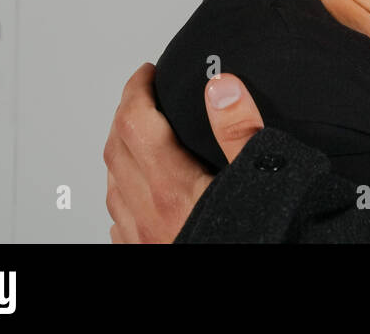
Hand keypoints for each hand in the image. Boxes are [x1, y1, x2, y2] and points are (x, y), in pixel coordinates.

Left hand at [104, 63, 265, 242]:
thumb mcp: (258, 178)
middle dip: (125, 113)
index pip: (134, 122)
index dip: (136, 90)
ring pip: (112, 183)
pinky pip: (119, 216)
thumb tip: (221, 87)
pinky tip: (139, 190)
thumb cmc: (252, 239)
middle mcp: (146, 212)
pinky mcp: (144, 253)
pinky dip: (123, 190)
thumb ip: (239, 131)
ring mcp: (141, 237)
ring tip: (138, 133)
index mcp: (171, 187)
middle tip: (142, 93)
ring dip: (119, 150)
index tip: (146, 72)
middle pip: (115, 149)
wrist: (242, 298)